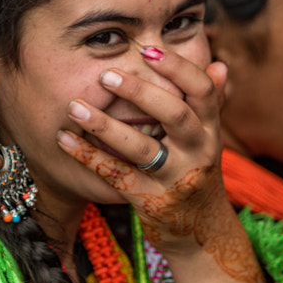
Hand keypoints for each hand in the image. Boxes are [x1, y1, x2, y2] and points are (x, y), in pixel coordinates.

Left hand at [57, 47, 233, 254]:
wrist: (201, 233)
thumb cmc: (196, 174)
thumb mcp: (208, 140)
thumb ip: (209, 104)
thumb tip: (218, 64)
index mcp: (210, 130)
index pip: (202, 91)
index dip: (178, 68)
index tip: (149, 48)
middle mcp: (198, 152)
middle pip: (174, 114)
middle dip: (140, 92)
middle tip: (107, 74)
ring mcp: (175, 178)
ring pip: (141, 147)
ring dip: (104, 125)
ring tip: (74, 106)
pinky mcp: (151, 200)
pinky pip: (115, 174)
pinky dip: (87, 156)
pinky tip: (64, 139)